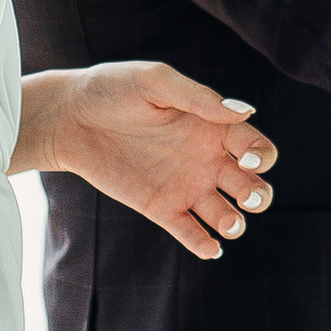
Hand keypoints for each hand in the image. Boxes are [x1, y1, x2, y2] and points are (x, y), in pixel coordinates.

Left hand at [14, 65, 278, 262]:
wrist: (69, 117)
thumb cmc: (113, 88)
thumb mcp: (155, 82)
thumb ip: (199, 98)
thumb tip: (244, 112)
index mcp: (212, 127)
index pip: (256, 147)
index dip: (262, 156)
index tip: (244, 158)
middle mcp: (206, 159)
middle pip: (253, 185)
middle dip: (259, 195)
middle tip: (245, 197)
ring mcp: (185, 186)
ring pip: (227, 213)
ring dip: (236, 223)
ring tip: (227, 224)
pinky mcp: (161, 208)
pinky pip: (191, 231)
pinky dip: (205, 244)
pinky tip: (211, 248)